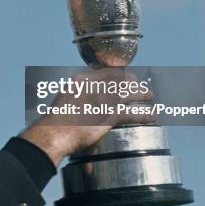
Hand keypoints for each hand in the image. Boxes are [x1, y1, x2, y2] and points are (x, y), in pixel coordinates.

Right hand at [20, 69, 154, 165]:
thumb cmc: (56, 122)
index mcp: (81, 81)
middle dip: (133, 82)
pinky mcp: (109, 116)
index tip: (126, 77)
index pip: (106, 72)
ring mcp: (102, 100)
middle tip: (140, 86)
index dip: (120, 74)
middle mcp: (93, 87)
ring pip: (129, 93)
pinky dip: (143, 114)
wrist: (54, 133)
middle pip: (120, 79)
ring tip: (150, 96)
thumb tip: (83, 101)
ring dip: (142, 94)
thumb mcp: (65, 100)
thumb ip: (77, 97)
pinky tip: (150, 116)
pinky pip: (132, 113)